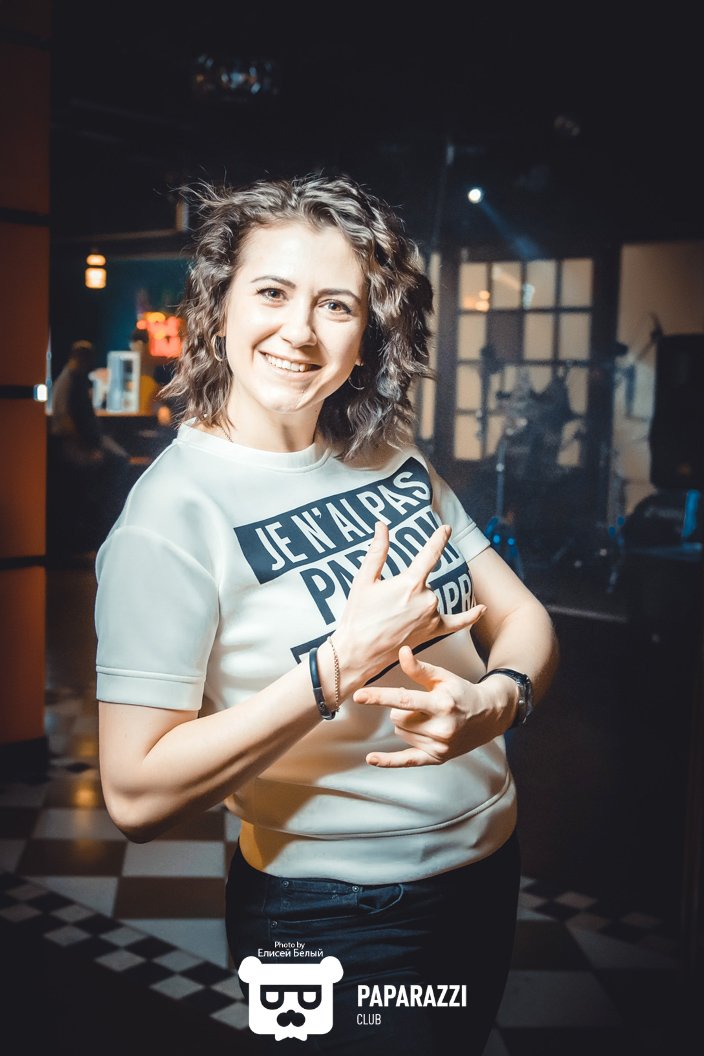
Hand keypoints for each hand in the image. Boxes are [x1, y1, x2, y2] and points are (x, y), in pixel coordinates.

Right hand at [334, 521, 485, 685]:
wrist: (359, 653)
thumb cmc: (358, 616)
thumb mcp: (364, 579)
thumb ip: (377, 550)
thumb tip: (381, 525)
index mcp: (411, 583)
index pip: (431, 553)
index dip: (439, 538)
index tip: (446, 528)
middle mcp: (427, 599)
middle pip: (424, 580)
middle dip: (407, 585)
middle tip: (383, 603)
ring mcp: (432, 617)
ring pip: (431, 597)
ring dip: (417, 600)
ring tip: (392, 615)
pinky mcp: (433, 632)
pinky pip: (457, 623)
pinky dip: (470, 616)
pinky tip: (482, 609)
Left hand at [353, 645, 509, 766]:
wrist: (489, 716)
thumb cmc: (462, 692)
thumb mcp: (443, 677)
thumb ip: (420, 669)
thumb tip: (402, 652)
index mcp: (442, 704)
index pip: (404, 699)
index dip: (379, 697)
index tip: (358, 696)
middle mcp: (441, 727)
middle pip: (398, 718)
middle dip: (401, 709)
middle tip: (420, 703)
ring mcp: (440, 745)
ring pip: (400, 733)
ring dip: (405, 723)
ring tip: (426, 717)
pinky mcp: (438, 757)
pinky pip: (407, 760)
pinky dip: (388, 760)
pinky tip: (372, 758)